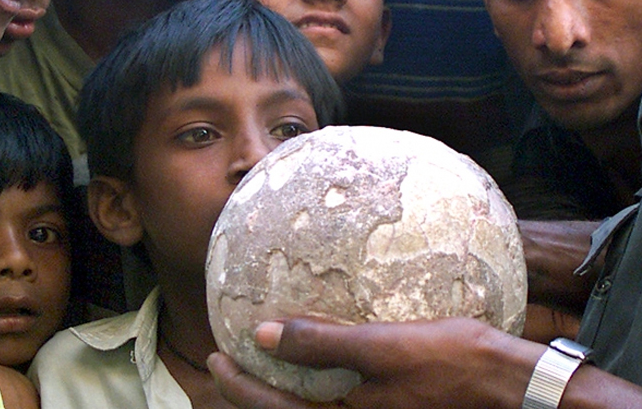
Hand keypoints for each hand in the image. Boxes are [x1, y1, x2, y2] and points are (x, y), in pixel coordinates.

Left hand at [212, 317, 543, 408]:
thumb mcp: (383, 346)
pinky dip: (309, 395)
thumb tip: (264, 332)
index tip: (216, 358)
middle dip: (248, 397)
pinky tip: (310, 370)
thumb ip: (322, 342)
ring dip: (276, 399)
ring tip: (258, 369)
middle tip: (224, 366)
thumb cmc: (453, 364)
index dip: (238, 386)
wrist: (514, 390)